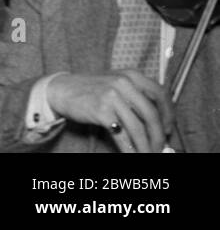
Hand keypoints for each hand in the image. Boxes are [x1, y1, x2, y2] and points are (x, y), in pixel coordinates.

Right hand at [46, 71, 172, 152]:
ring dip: (146, 146)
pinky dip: (130, 149)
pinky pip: (122, 135)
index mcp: (131, 75)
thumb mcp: (116, 84)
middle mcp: (123, 83)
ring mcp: (112, 96)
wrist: (61, 89)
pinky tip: (133, 154)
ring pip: (138, 128)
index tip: (168, 128)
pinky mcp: (101, 110)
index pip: (161, 95)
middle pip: (151, 115)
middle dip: (159, 136)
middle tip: (161, 147)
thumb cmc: (90, 89)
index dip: (168, 114)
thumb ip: (136, 97)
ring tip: (147, 154)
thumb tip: (158, 123)